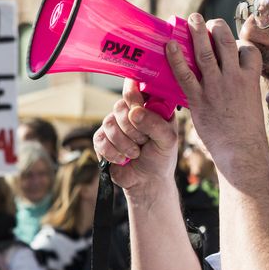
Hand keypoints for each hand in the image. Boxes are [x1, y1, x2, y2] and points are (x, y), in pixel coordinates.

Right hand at [93, 78, 178, 198]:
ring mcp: (114, 123)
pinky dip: (113, 153)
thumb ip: (155, 124)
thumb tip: (134, 112)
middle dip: (133, 129)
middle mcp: (130, 111)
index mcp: (150, 105)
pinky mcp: (102, 138)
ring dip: (125, 144)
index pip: (137, 88)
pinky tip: (123, 159)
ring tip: (136, 153)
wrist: (147, 181)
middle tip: (144, 141)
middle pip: (120, 106)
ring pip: (109, 123)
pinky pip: (100, 139)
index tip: (138, 109)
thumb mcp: (167, 140)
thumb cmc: (161, 158)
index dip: (135, 97)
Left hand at [166, 14, 268, 167]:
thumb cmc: (246, 132)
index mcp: (251, 78)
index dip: (238, 42)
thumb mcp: (251, 103)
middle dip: (215, 26)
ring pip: (206, 51)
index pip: (248, 49)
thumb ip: (241, 87)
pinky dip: (177, 58)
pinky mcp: (200, 99)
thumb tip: (229, 79)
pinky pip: (185, 74)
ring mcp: (217, 87)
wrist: (241, 151)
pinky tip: (171, 46)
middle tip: (203, 20)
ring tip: (191, 20)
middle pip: (225, 42)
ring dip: (197, 32)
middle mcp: (235, 78)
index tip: (230, 42)